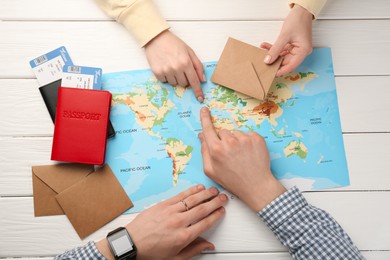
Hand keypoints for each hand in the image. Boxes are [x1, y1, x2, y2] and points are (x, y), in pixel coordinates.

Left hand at [101, 185, 226, 259]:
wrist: (131, 243)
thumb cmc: (151, 252)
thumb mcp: (175, 257)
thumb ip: (194, 250)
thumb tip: (208, 246)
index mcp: (183, 237)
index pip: (205, 223)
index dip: (216, 215)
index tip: (221, 211)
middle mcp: (178, 222)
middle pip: (202, 209)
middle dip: (215, 202)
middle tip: (223, 197)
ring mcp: (171, 212)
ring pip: (192, 200)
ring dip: (205, 194)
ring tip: (214, 190)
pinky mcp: (163, 205)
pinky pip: (180, 196)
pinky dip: (191, 191)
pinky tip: (198, 188)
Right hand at [145, 30, 205, 101]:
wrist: (156, 38)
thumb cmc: (174, 44)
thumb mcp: (189, 52)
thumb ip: (197, 66)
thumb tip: (202, 80)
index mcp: (186, 63)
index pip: (194, 81)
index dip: (198, 91)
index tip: (200, 99)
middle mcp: (176, 68)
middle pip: (184, 84)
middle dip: (184, 78)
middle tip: (180, 68)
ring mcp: (166, 71)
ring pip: (174, 83)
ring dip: (174, 77)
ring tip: (171, 65)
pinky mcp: (157, 72)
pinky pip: (165, 81)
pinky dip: (166, 77)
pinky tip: (164, 66)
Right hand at [199, 107, 285, 211]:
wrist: (256, 185)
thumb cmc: (232, 180)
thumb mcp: (211, 171)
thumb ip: (204, 151)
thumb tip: (202, 135)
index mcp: (216, 149)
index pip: (208, 129)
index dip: (205, 118)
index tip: (204, 109)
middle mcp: (229, 141)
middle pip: (223, 132)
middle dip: (225, 140)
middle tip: (231, 154)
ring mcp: (244, 139)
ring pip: (236, 133)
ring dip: (237, 141)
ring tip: (242, 156)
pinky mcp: (256, 138)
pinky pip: (248, 134)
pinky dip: (248, 142)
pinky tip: (249, 154)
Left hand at [262, 4, 312, 75]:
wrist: (301, 10)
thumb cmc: (298, 20)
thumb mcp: (284, 36)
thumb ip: (275, 49)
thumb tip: (268, 60)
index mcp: (303, 51)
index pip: (292, 65)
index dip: (282, 70)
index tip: (272, 73)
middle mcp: (301, 52)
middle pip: (286, 61)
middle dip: (274, 61)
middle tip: (263, 61)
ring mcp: (296, 49)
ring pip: (282, 56)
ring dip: (272, 53)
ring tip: (263, 50)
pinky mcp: (292, 46)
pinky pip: (281, 50)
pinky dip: (274, 48)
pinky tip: (265, 46)